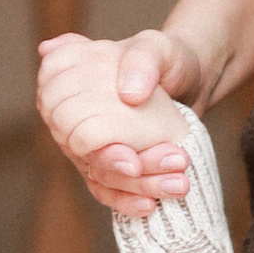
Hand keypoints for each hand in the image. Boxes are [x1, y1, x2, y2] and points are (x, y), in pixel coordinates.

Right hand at [37, 31, 198, 220]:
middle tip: (175, 162)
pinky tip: (149, 205)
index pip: (62, 120)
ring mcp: (86, 142)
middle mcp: (68, 111)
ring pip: (100, 174)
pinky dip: (127, 201)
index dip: (91, 144)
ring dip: (141, 184)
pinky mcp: (106, 164)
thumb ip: (143, 59)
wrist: (192, 80)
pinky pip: (107, 191)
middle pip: (84, 154)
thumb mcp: (160, 47)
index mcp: (66, 74)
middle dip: (127, 168)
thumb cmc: (168, 58)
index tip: (130, 158)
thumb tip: (128, 93)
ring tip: (180, 182)